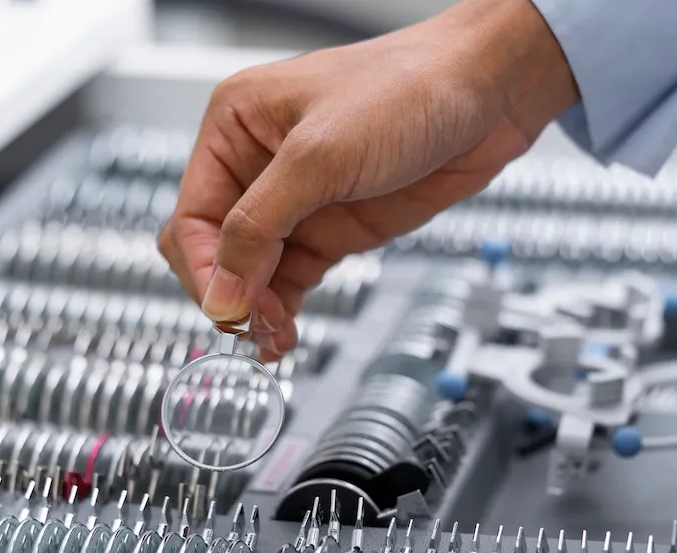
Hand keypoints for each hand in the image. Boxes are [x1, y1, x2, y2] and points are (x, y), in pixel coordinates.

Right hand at [158, 0, 576, 360]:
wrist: (484, 95)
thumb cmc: (406, 88)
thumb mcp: (321, 154)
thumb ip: (261, 224)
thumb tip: (222, 290)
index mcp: (234, 128)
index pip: (192, 217)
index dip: (204, 270)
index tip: (228, 309)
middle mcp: (257, 167)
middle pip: (214, 251)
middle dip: (229, 292)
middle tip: (254, 325)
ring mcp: (296, 203)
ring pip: (250, 273)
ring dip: (255, 310)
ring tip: (273, 340)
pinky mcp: (331, 230)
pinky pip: (288, 280)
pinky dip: (282, 309)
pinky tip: (284, 333)